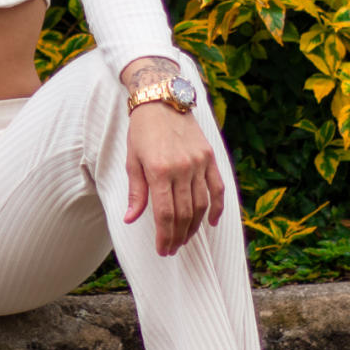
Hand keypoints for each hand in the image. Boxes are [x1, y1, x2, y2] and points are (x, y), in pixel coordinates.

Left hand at [122, 99, 224, 255]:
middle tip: (172, 249)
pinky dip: (217, 208)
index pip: (165, 214)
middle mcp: (182, 168)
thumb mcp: (132, 161)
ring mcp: (198, 163)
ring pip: (201, 204)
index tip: (162, 250)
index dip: (165, 236)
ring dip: (194, 226)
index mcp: (159, 171)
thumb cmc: (142, 131)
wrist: (162, 100)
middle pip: (184, 213)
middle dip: (178, 236)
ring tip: (185, 239)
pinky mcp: (209, 157)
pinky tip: (210, 222)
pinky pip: (218, 188)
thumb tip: (131, 219)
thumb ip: (136, 192)